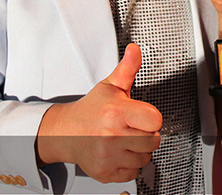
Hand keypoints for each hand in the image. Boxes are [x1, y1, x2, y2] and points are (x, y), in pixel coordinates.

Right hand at [36, 44, 162, 182]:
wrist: (65, 132)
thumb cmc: (91, 110)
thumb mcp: (110, 86)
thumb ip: (127, 68)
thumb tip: (135, 49)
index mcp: (116, 112)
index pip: (156, 120)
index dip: (151, 117)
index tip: (141, 115)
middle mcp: (112, 136)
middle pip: (153, 141)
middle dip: (146, 134)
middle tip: (132, 127)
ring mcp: (108, 156)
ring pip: (145, 158)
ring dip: (138, 150)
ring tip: (124, 140)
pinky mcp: (105, 172)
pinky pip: (133, 172)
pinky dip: (128, 164)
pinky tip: (118, 153)